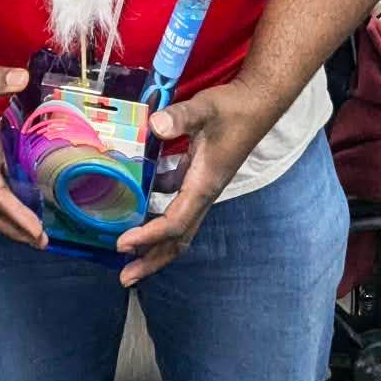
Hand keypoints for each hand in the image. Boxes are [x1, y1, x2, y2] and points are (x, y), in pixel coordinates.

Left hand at [115, 82, 277, 286]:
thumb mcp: (205, 109)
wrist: (258, 103)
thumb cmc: (234, 108)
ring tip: (127, 252)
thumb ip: (181, 117)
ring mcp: (202, 187)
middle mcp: (204, 193)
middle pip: (178, 238)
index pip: (174, 222)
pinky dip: (157, 211)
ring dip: (154, 241)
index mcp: (204, 185)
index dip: (148, 236)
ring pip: (178, 225)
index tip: (121, 244)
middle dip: (152, 260)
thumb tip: (154, 125)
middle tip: (125, 278)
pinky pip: (177, 204)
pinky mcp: (200, 176)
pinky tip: (137, 202)